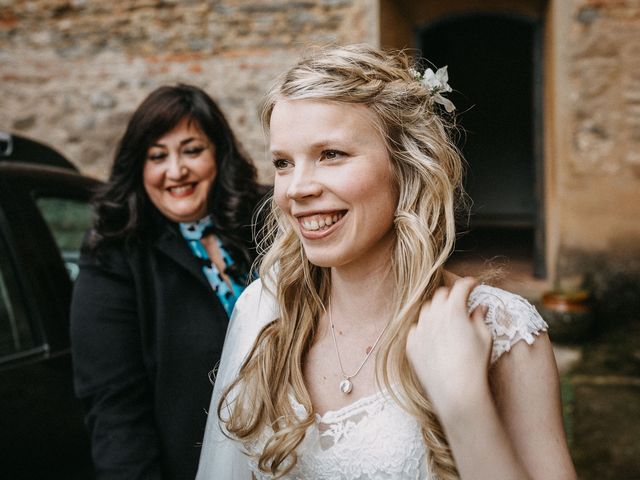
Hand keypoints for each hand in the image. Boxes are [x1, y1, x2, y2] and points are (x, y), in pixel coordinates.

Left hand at [406, 277, 491, 419]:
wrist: (456, 391)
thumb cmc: (474, 364)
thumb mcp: (484, 338)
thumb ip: (479, 317)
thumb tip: (479, 307)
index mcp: (454, 310)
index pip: (460, 286)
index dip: (468, 283)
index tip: (473, 284)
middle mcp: (433, 315)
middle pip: (441, 295)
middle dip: (451, 295)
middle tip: (460, 302)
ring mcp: (420, 329)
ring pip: (426, 310)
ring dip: (436, 310)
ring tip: (446, 320)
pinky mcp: (411, 344)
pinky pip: (416, 329)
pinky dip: (425, 329)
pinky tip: (434, 338)